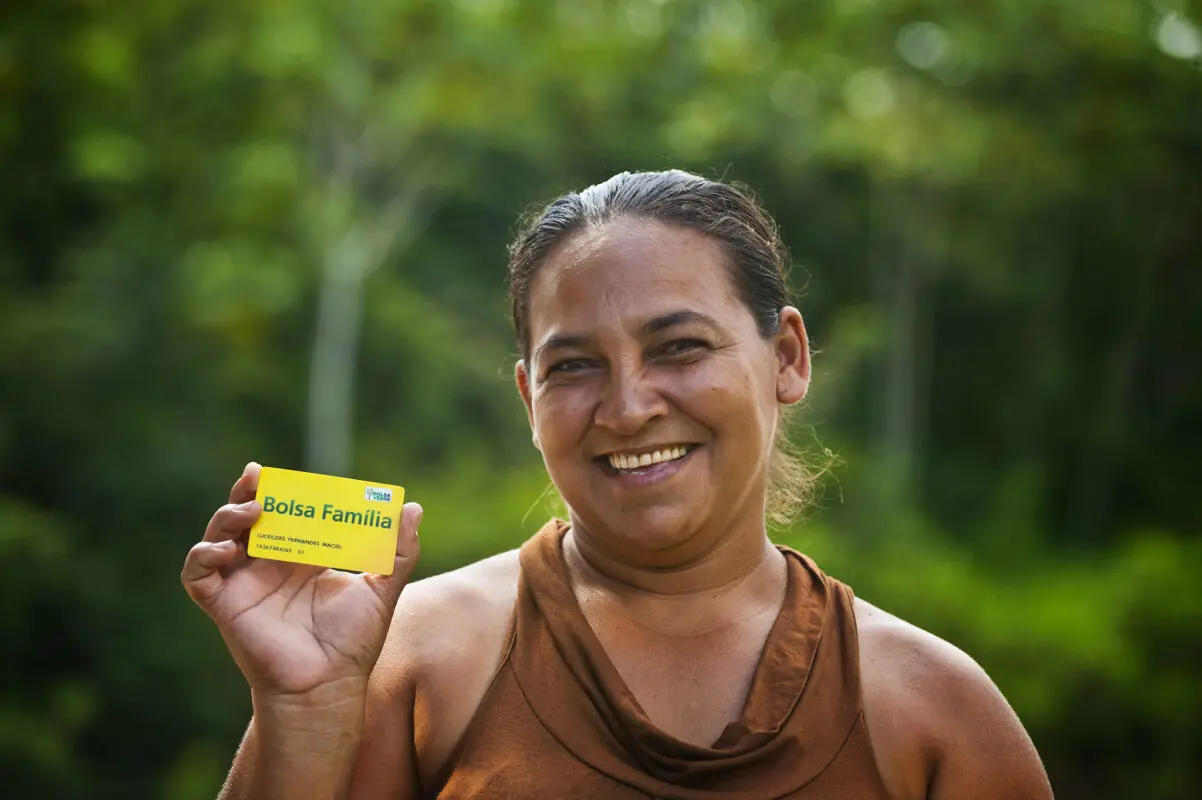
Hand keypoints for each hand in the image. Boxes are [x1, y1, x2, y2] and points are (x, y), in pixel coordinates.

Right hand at [181, 462, 421, 699]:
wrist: (327, 684)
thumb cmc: (354, 641)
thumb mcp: (382, 589)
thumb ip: (400, 551)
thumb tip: (413, 508)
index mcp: (303, 557)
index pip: (287, 512)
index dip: (283, 491)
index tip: (290, 475)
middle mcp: (270, 565)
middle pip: (247, 516)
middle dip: (248, 492)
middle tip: (257, 476)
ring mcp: (244, 583)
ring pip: (218, 535)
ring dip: (227, 516)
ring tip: (251, 511)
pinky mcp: (223, 604)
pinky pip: (197, 573)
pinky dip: (202, 556)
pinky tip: (226, 550)